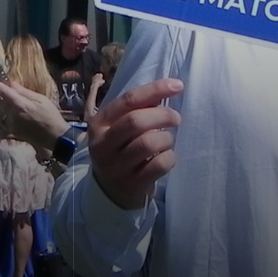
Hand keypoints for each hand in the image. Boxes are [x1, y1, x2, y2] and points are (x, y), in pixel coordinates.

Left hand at [0, 81, 70, 150]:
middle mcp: (10, 115)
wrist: (54, 137)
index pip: (2, 92)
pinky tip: (0, 113)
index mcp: (19, 105)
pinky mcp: (10, 132)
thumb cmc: (51, 116)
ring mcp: (9, 125)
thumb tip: (11, 84)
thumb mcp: (41, 99)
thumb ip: (24, 92)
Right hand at [87, 79, 183, 209]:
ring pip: (148, 143)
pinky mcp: (131, 184)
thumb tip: (169, 88)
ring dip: (167, 139)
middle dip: (163, 115)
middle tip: (176, 118)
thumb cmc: (121, 150)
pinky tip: (167, 157)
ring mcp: (115, 167)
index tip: (178, 85)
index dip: (155, 89)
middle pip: (136, 121)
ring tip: (168, 141)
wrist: (110, 191)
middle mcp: (103, 145)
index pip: (128, 100)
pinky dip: (170, 158)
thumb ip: (138, 109)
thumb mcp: (120, 128)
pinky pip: (158, 165)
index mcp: (99, 124)